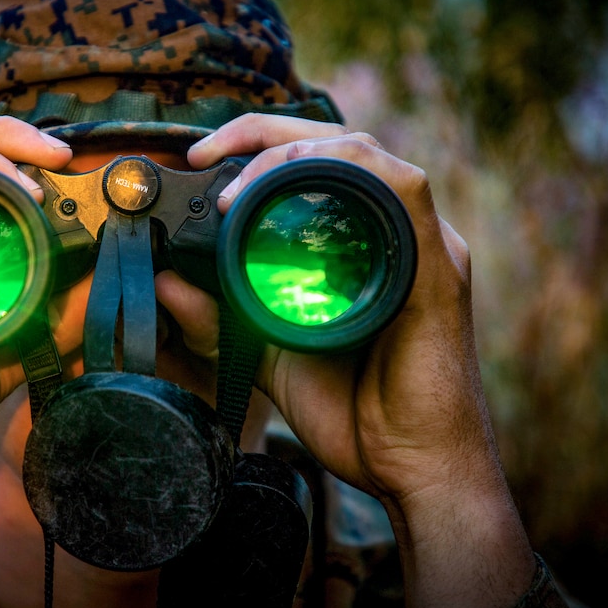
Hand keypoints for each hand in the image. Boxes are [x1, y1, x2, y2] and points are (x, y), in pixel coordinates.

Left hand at [188, 113, 536, 607]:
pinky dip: (350, 171)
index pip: (317, 163)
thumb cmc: (358, 414)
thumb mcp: (270, 356)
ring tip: (241, 179)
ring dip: (298, 150)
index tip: (202, 160)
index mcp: (366, 245)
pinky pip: (404, 192)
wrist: (412, 473)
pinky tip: (301, 179)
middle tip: (208, 154)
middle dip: (266, 134)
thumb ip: (222, 320)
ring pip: (368, 154)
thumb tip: (168, 284)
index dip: (259, 145)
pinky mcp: (440, 270)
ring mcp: (426, 246)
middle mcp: (399, 234)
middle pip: (339, 144)